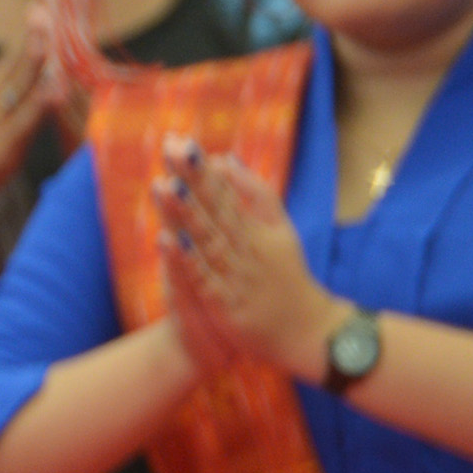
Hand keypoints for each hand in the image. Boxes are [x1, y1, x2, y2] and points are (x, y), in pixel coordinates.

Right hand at [0, 14, 73, 213]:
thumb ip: (15, 88)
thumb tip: (52, 72)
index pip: (14, 52)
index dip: (31, 28)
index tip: (40, 3)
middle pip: (17, 62)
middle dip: (33, 36)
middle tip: (41, 10)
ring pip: (20, 86)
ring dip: (35, 62)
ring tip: (48, 39)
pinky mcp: (3, 147)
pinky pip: (25, 122)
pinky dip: (39, 105)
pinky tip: (53, 91)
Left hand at [157, 138, 342, 378]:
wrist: (308, 331)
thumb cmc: (286, 277)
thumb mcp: (278, 229)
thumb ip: (254, 193)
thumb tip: (223, 158)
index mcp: (254, 227)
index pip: (224, 192)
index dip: (200, 168)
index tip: (179, 140)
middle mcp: (245, 246)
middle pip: (215, 208)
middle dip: (192, 179)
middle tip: (170, 147)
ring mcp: (235, 274)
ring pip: (207, 239)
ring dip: (185, 214)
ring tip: (163, 185)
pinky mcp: (226, 303)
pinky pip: (203, 279)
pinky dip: (186, 261)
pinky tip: (166, 240)